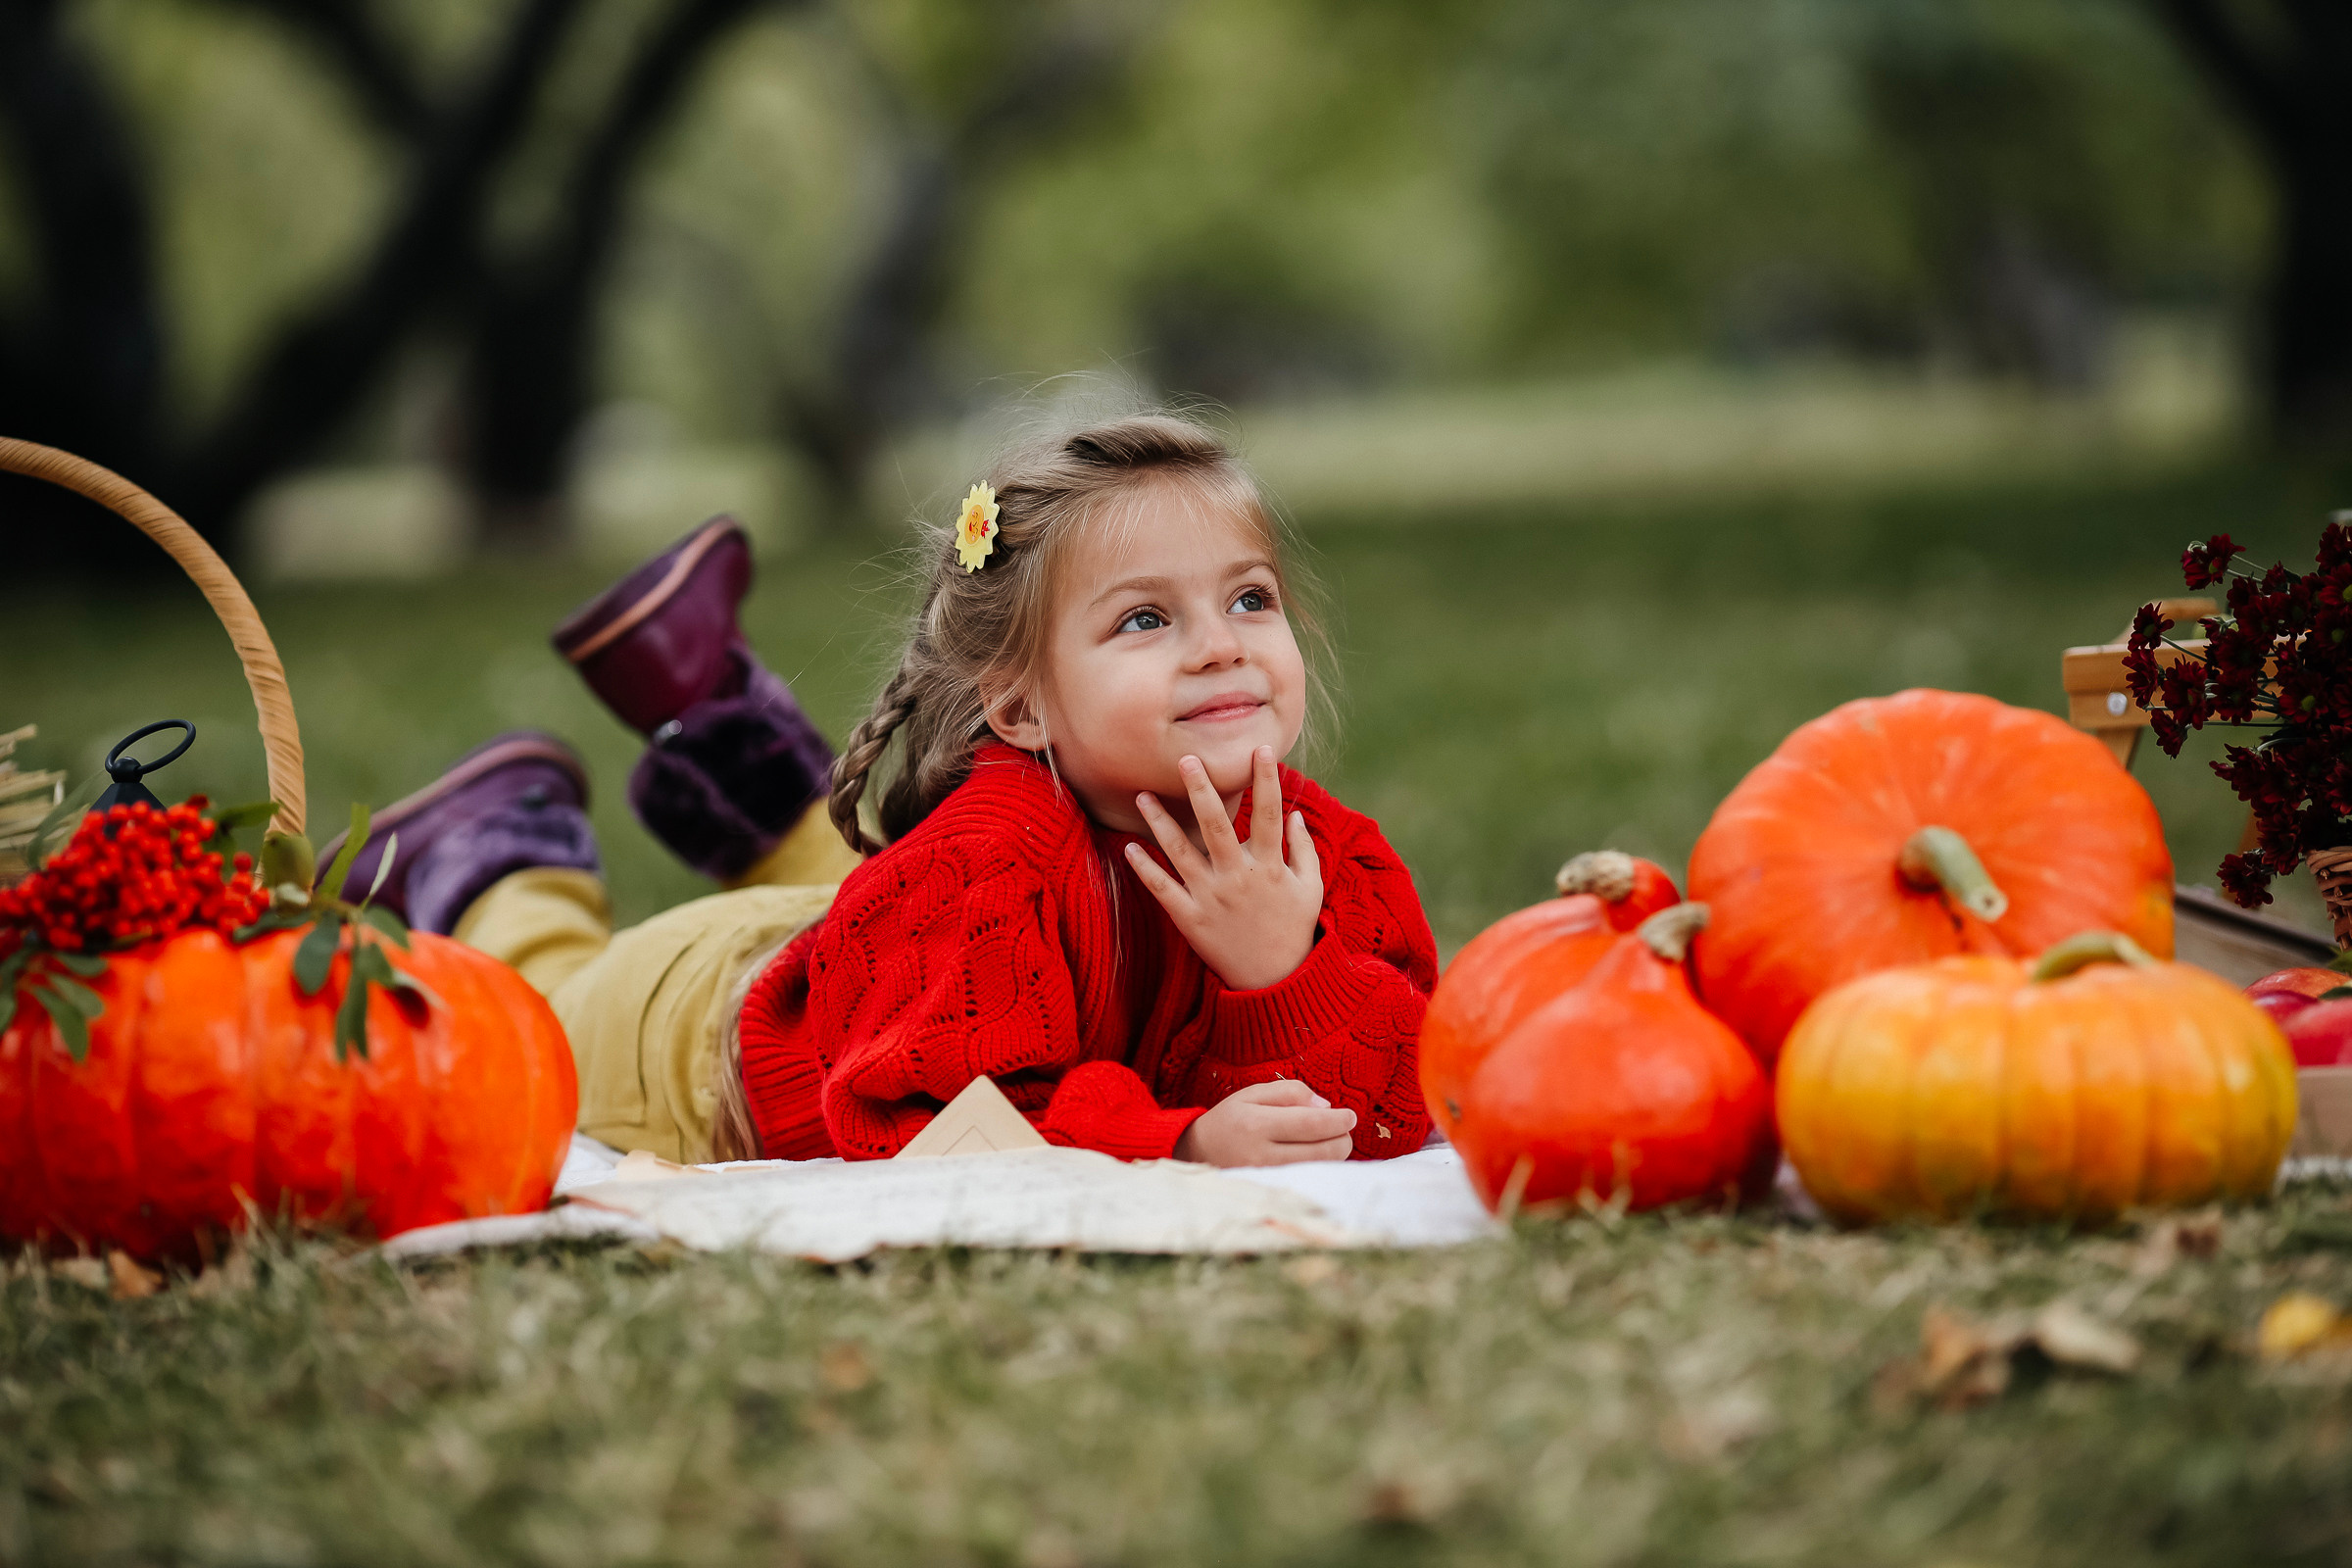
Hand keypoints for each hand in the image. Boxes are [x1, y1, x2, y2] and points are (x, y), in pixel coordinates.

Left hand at [1126, 746, 1322, 990]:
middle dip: (1201, 790)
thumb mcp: (1310, 889)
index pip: (1269, 814)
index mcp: (1270, 867)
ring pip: (1181, 853)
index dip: (1267, 780)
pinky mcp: (1190, 919)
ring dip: (1160, 822)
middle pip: (1216, 826)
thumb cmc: (1294, 929)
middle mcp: (1238, 878)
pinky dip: (1145, 869)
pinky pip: (1164, 889)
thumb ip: (1304, 850)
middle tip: (1186, 759)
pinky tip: (1129, 847)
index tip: (1261, 748)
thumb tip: (1295, 814)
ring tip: (1142, 795)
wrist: (1276, 982)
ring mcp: (1211, 898)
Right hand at [1174, 1079, 1355, 1165]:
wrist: (1197, 1153)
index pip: (1311, 1123)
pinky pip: (1309, 1181)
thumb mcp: (1253, 1094)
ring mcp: (1267, 1179)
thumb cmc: (1230, 1119)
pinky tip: (1317, 1156)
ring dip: (1335, 1154)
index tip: (1350, 1116)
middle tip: (1342, 1128)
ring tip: (1329, 1140)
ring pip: (1320, 1169)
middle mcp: (1262, 1155)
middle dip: (1342, 1138)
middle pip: (1323, 1151)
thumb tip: (1326, 1107)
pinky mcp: (1271, 1192)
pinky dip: (1321, 1168)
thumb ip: (1290, 1092)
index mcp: (1256, 1124)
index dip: (1338, 1120)